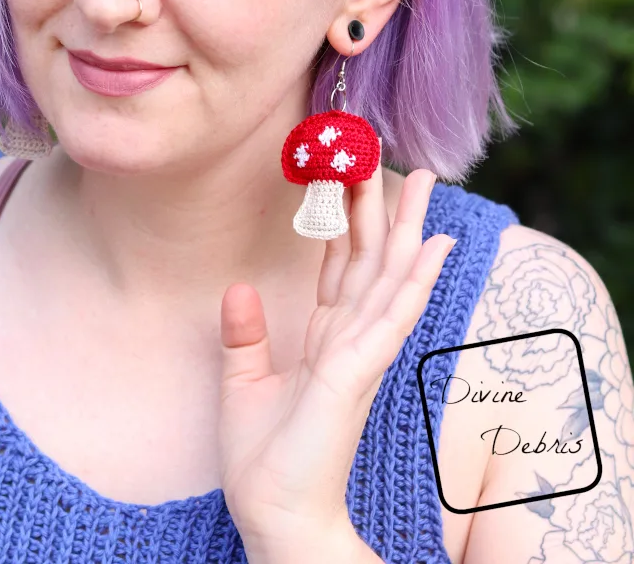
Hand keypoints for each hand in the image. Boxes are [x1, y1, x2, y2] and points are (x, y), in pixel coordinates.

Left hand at [216, 159, 453, 546]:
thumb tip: (237, 287)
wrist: (274, 514)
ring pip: (389, 275)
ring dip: (406, 226)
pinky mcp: (359, 370)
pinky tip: (432, 246)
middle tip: (388, 156)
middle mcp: (348, 337)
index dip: (341, 219)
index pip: (337, 264)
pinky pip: (391, 315)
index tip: (345, 175)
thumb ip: (244, 335)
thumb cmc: (264, 459)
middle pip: (370, 258)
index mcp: (322, 337)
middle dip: (380, 206)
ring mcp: (360, 352)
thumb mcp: (241, 384)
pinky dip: (414, 279)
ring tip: (422, 180)